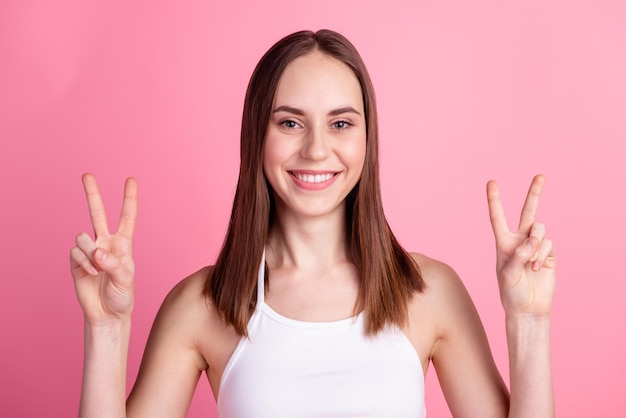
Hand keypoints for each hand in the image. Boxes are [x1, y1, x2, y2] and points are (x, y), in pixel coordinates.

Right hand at [70, 174, 137, 324]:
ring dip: (90, 252)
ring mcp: (89, 251)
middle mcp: (106, 243)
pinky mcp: (76, 261)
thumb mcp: (125, 280)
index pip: (127, 217)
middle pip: (97, 214)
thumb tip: (97, 252)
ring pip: (83, 237)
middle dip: (92, 194)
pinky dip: (83, 263)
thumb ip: (113, 264)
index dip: (129, 199)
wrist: (107, 314)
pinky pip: (75, 253)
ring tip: (98, 269)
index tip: (131, 180)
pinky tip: (90, 274)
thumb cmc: (122, 296)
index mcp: (123, 244)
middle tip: (87, 175)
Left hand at [487, 175, 555, 316]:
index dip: (494, 200)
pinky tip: (537, 268)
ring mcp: (535, 246)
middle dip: (535, 194)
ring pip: (539, 229)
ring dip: (536, 243)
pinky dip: (542, 254)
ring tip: (531, 263)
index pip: (497, 218)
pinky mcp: (549, 254)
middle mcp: (519, 241)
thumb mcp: (508, 274)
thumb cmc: (511, 292)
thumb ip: (518, 255)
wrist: (528, 308)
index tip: (492, 182)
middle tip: (540, 176)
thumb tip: (533, 240)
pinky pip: (548, 244)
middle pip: (527, 212)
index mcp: (503, 243)